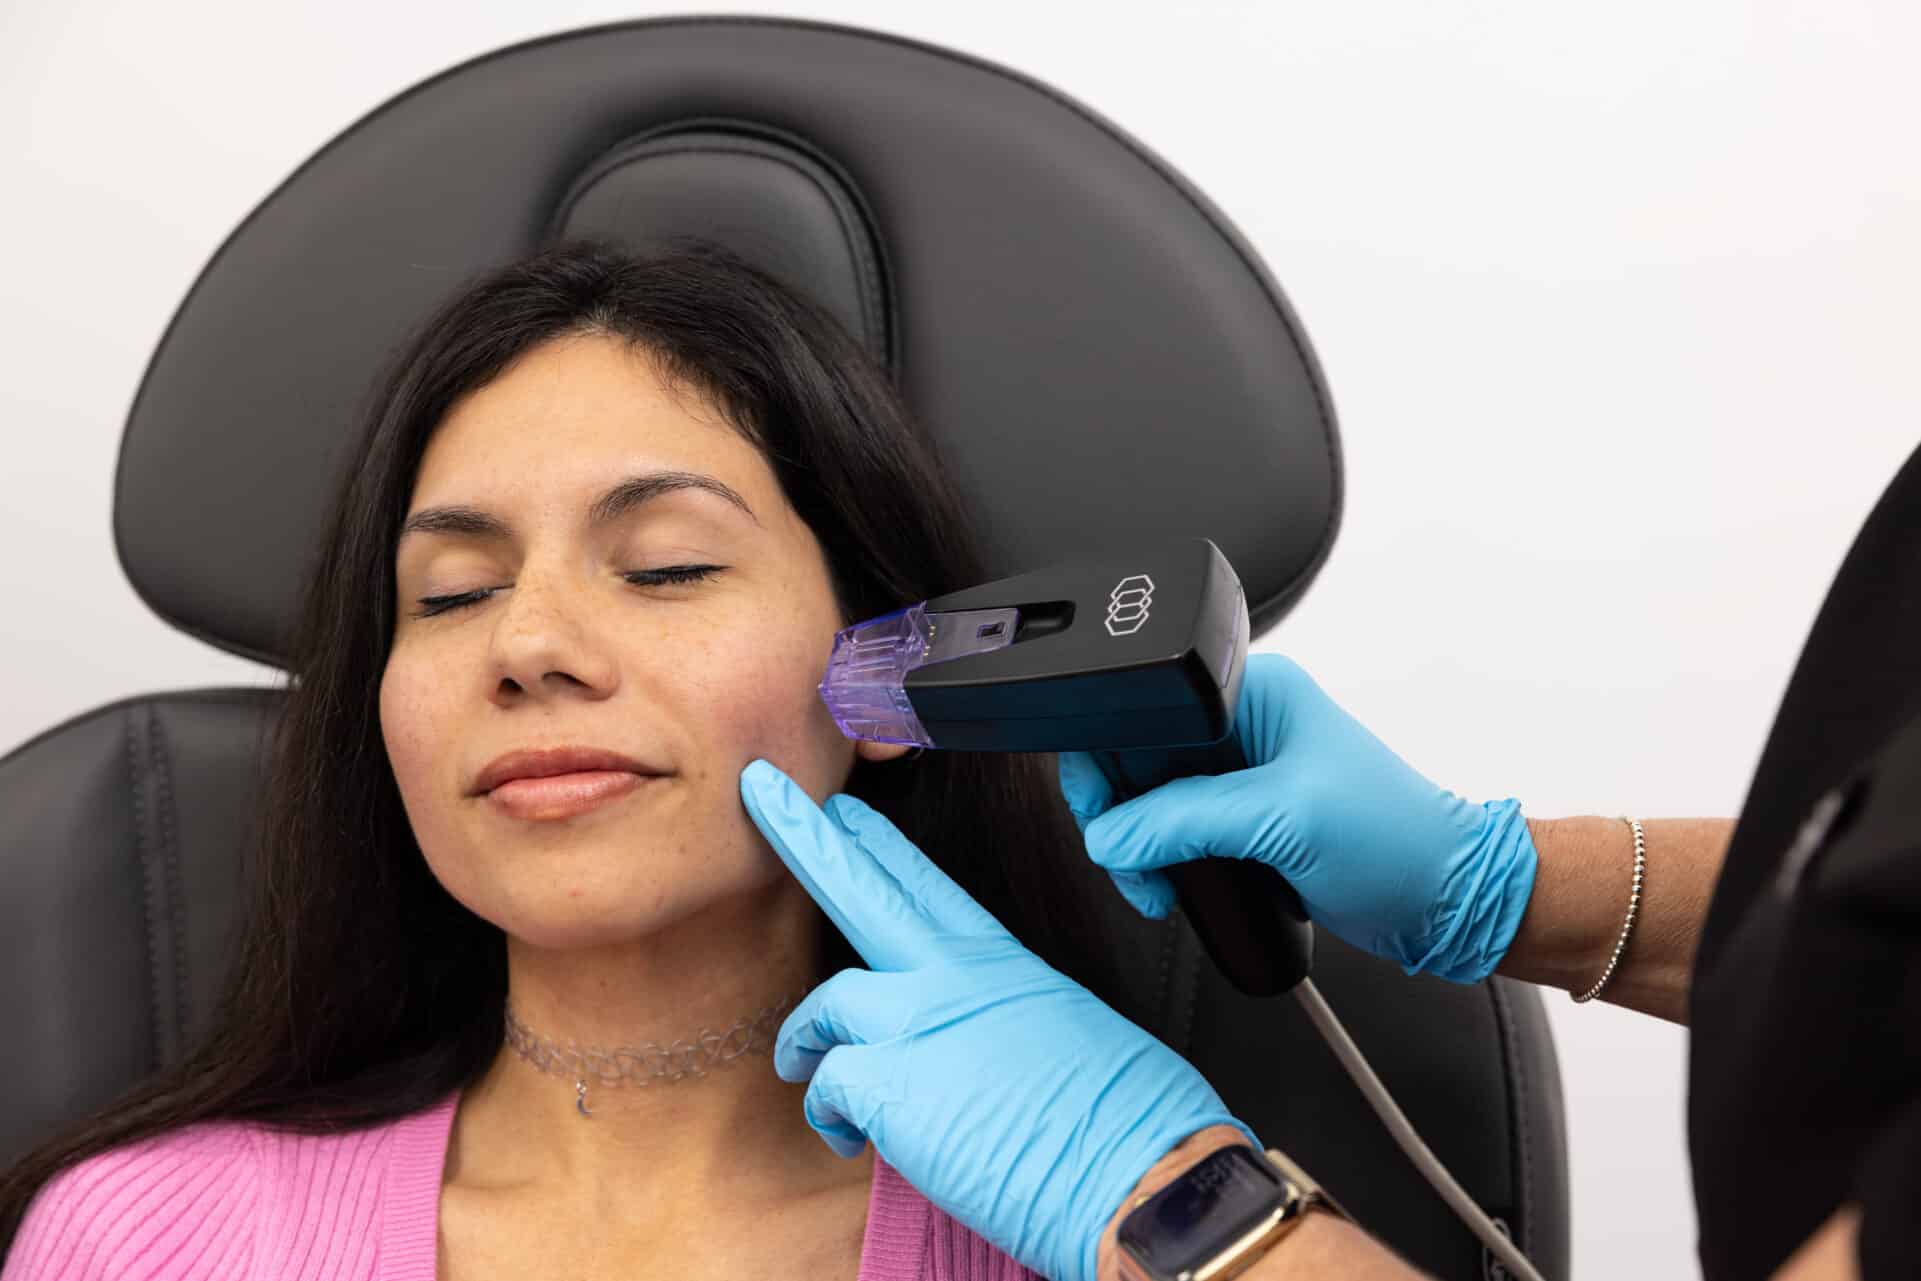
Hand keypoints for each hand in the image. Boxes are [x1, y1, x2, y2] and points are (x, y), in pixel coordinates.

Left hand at [740, 758, 1259, 1280]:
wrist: (1141, 1171)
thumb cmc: (1127, 1120)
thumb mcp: (1069, 1033)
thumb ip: (1003, 1020)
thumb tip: (972, 1046)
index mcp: (1002, 963)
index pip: (927, 885)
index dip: (880, 845)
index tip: (845, 813)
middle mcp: (954, 976)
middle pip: (862, 890)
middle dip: (806, 838)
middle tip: (765, 793)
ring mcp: (918, 1020)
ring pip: (825, 1002)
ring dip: (805, 1039)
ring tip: (803, 1067)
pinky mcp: (889, 1080)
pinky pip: (824, 1084)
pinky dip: (827, 1116)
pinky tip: (849, 1139)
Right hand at [1058, 653, 1537, 983]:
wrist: (1447, 900)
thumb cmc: (1398, 840)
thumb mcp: (1284, 820)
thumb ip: (1186, 821)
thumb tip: (1112, 834)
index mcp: (1252, 693)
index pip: (1147, 708)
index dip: (1111, 760)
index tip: (1106, 815)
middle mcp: (1241, 725)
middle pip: (1137, 758)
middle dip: (1123, 816)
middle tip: (1131, 861)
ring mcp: (1240, 774)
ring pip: (1148, 802)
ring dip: (1140, 848)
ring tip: (1154, 886)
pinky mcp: (1242, 818)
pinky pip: (1173, 832)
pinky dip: (1162, 863)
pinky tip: (1172, 887)